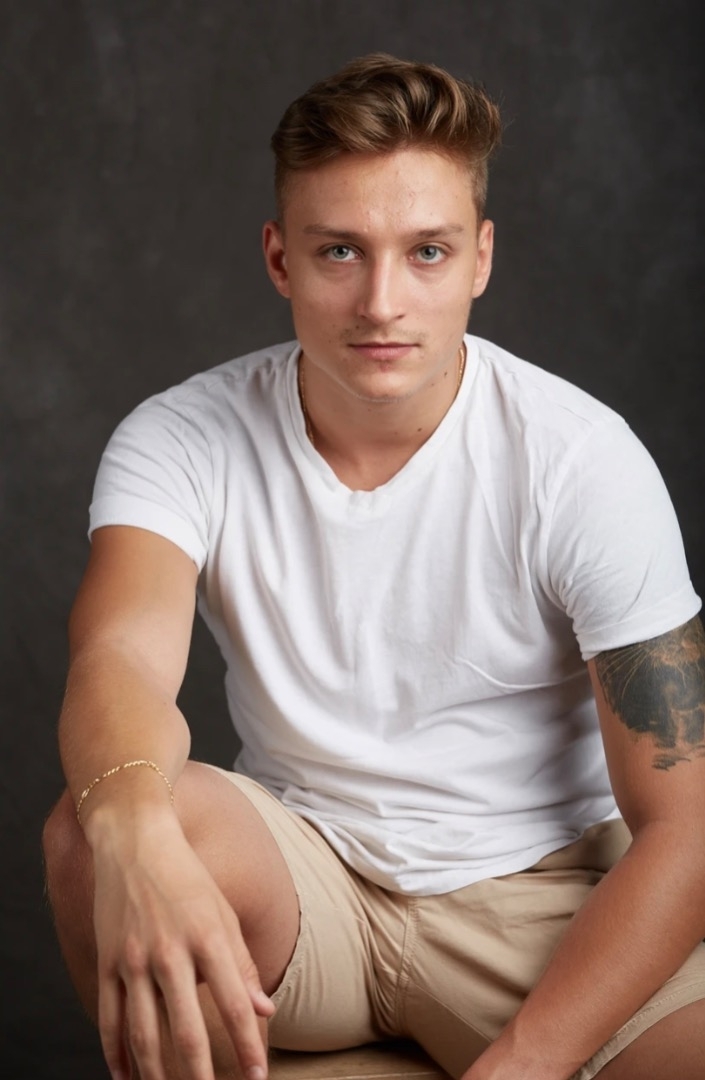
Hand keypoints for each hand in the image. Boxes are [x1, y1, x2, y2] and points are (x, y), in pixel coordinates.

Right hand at [91, 811, 273, 1079]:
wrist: (135, 841)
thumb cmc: (187, 878)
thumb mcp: (223, 913)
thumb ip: (242, 965)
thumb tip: (265, 1010)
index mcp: (208, 938)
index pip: (234, 1005)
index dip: (248, 1047)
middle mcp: (171, 952)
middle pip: (187, 1031)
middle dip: (201, 1076)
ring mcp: (134, 959)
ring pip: (144, 1035)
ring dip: (158, 1075)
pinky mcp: (107, 962)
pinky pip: (110, 1019)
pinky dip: (116, 1054)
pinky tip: (126, 1077)